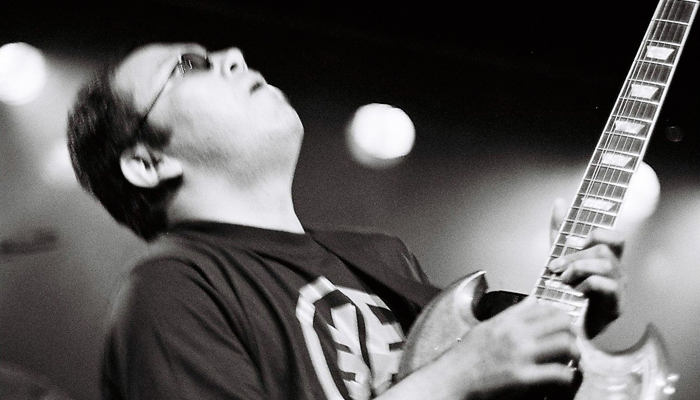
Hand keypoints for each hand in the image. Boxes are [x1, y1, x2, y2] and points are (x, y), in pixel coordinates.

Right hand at [445, 299, 579, 398]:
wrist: (453, 378)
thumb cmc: (467, 355)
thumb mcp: (488, 326)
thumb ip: (513, 313)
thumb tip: (532, 300)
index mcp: (508, 320)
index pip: (546, 308)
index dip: (560, 317)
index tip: (562, 327)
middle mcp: (517, 334)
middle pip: (562, 323)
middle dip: (571, 334)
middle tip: (571, 344)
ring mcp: (522, 355)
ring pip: (565, 345)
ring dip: (574, 354)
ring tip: (571, 361)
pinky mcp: (524, 378)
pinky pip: (559, 373)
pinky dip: (567, 376)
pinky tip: (563, 378)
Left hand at [547, 198, 624, 337]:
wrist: (569, 325)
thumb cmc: (569, 290)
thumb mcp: (561, 256)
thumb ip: (561, 231)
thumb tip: (560, 202)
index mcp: (607, 258)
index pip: (616, 237)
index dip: (598, 234)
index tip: (575, 243)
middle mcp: (617, 271)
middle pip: (604, 250)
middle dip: (575, 256)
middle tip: (555, 266)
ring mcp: (619, 288)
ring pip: (605, 265)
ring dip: (578, 268)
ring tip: (563, 280)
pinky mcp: (616, 306)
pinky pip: (606, 285)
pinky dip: (587, 284)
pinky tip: (575, 291)